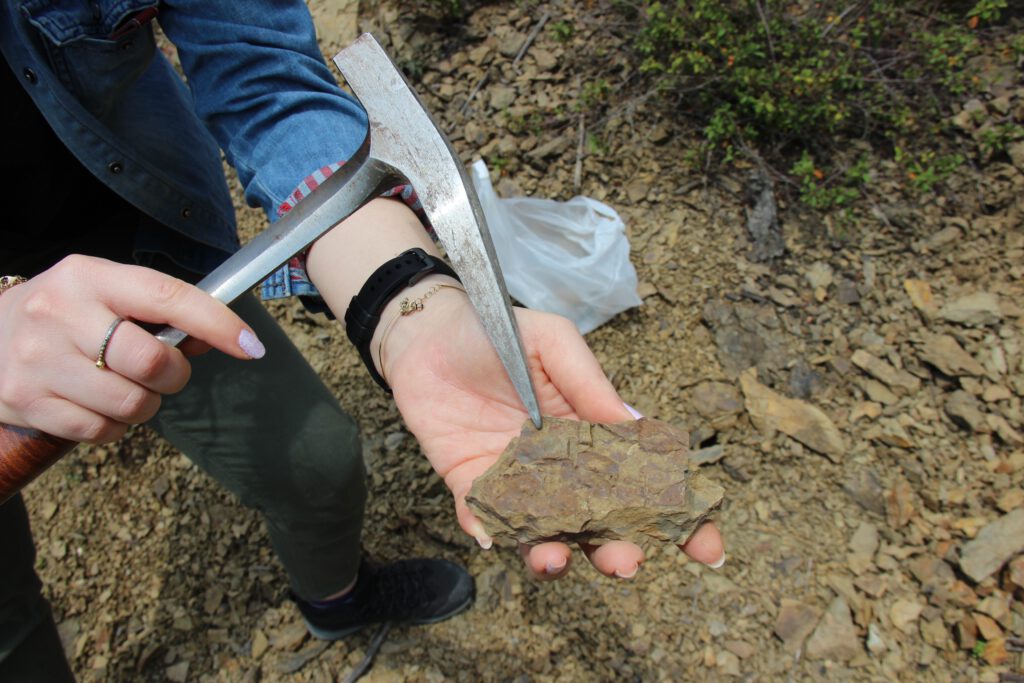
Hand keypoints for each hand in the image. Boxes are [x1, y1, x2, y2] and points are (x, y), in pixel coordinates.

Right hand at [0, 255, 263, 442]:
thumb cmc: (61, 316)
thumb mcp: (101, 294)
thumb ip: (157, 312)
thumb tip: (222, 339)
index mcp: (89, 277)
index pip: (167, 296)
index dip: (217, 324)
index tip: (251, 345)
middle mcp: (60, 313)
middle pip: (153, 362)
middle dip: (173, 376)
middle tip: (162, 373)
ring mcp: (39, 360)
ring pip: (131, 404)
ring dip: (143, 405)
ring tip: (121, 387)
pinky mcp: (25, 401)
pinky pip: (101, 431)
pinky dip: (112, 426)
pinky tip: (94, 404)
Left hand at [383, 288, 724, 579]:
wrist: (427, 331)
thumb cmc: (499, 330)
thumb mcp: (553, 343)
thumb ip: (590, 383)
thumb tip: (635, 426)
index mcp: (591, 433)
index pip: (643, 481)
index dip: (679, 518)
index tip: (708, 550)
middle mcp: (558, 467)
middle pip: (597, 522)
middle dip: (615, 549)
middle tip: (624, 562)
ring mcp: (514, 479)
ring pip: (541, 532)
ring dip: (551, 553)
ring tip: (553, 558)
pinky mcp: (469, 481)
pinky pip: (481, 518)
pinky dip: (486, 531)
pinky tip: (489, 533)